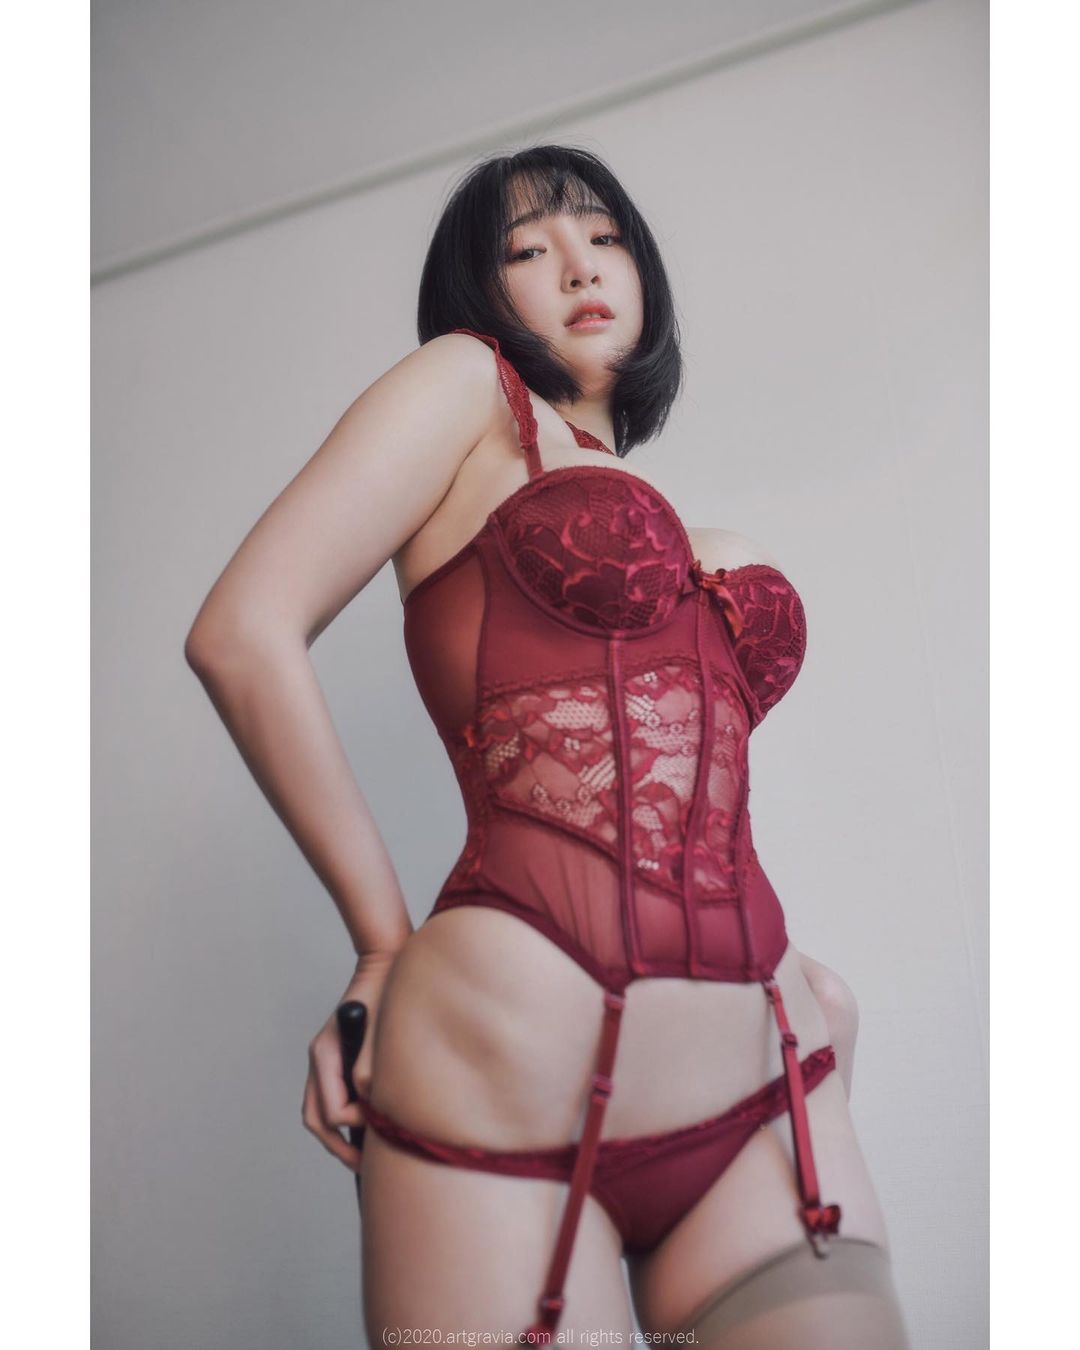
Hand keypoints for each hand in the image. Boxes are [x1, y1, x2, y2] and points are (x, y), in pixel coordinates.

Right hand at [301, 949, 400, 1172]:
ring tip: (363, 1155)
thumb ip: (369, 1071)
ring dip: (337, 1135)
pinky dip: (341, 1118)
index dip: (353, 1128)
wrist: (384, 963)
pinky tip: (365, 1126)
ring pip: (318, 1109)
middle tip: (364, 1166)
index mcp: (325, 1053)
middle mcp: (320, 1058)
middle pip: (315, 1117)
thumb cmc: (385, 993)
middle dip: (338, 1146)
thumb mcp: (380, 1034)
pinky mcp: (337, 1058)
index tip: (377, 1130)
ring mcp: (325, 1058)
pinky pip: (329, 1096)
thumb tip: (368, 1107)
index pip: (330, 1110)